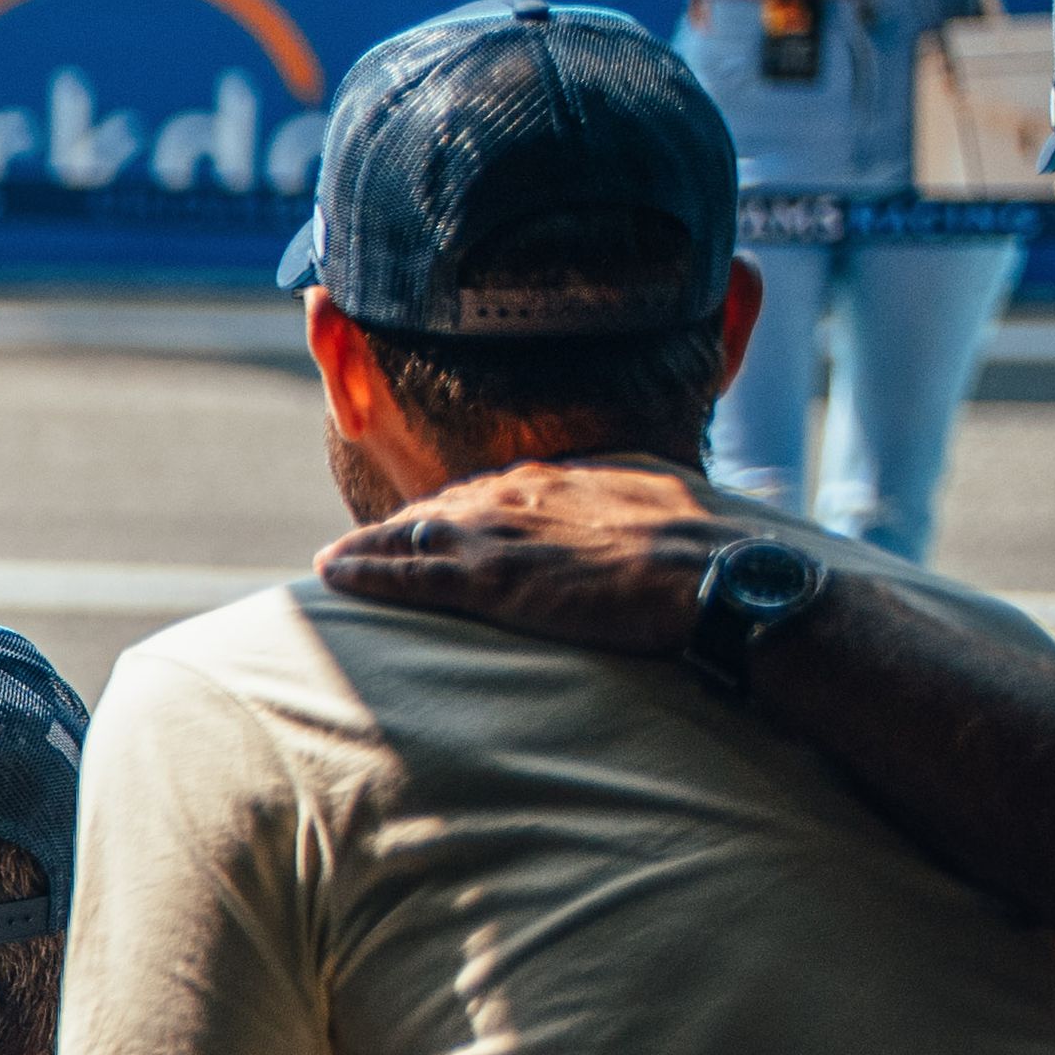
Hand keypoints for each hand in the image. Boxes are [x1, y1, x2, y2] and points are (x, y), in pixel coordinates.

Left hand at [316, 450, 759, 659]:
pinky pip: (408, 573)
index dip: (460, 509)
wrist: (722, 575)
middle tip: (366, 544)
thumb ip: (637, 505)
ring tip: (335, 561)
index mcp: (573, 475)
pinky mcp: (490, 579)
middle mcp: (526, 493)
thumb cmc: (717, 550)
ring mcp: (504, 535)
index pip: (496, 487)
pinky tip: (332, 575)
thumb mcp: (672, 504)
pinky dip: (366, 572)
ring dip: (370, 548)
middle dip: (404, 526)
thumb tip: (641, 517)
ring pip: (414, 534)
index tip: (434, 522)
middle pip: (445, 506)